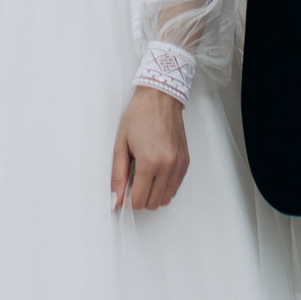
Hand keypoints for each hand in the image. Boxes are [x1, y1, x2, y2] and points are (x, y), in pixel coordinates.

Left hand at [111, 84, 189, 211]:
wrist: (160, 96)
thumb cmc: (139, 115)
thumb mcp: (121, 144)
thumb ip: (118, 175)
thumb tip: (115, 199)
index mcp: (149, 162)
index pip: (139, 200)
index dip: (129, 198)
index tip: (125, 188)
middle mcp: (168, 165)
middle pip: (154, 203)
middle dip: (141, 197)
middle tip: (133, 180)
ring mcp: (179, 164)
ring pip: (167, 198)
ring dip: (154, 193)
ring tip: (145, 174)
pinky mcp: (185, 161)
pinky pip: (176, 186)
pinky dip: (165, 185)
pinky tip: (156, 171)